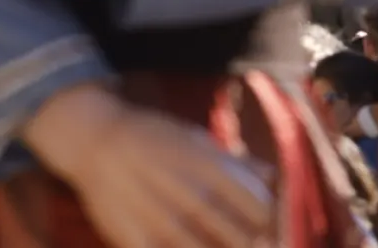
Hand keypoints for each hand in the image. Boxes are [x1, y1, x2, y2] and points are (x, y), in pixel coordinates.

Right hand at [24, 84, 272, 247]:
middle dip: (257, 247)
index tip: (282, 233)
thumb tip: (279, 180)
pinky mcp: (135, 240)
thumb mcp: (200, 141)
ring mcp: (161, 222)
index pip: (258, 205)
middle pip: (239, 236)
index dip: (276, 225)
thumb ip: (240, 164)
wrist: (96, 143)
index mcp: (210, 168)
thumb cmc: (156, 139)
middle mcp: (189, 196)